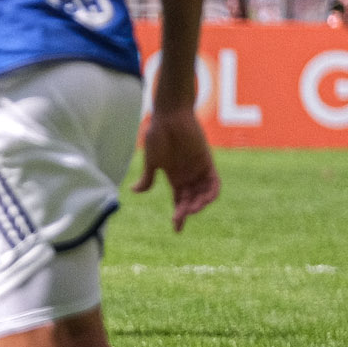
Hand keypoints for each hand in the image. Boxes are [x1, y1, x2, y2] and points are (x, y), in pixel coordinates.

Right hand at [133, 106, 219, 231]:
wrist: (170, 116)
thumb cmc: (157, 135)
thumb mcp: (152, 160)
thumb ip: (148, 177)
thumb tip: (134, 191)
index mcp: (174, 177)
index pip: (179, 201)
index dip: (179, 216)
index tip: (177, 230)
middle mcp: (188, 176)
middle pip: (191, 201)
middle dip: (186, 211)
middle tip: (180, 216)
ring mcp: (198, 170)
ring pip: (203, 195)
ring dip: (198, 204)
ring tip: (191, 208)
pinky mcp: (207, 162)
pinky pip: (214, 183)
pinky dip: (211, 193)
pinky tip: (204, 200)